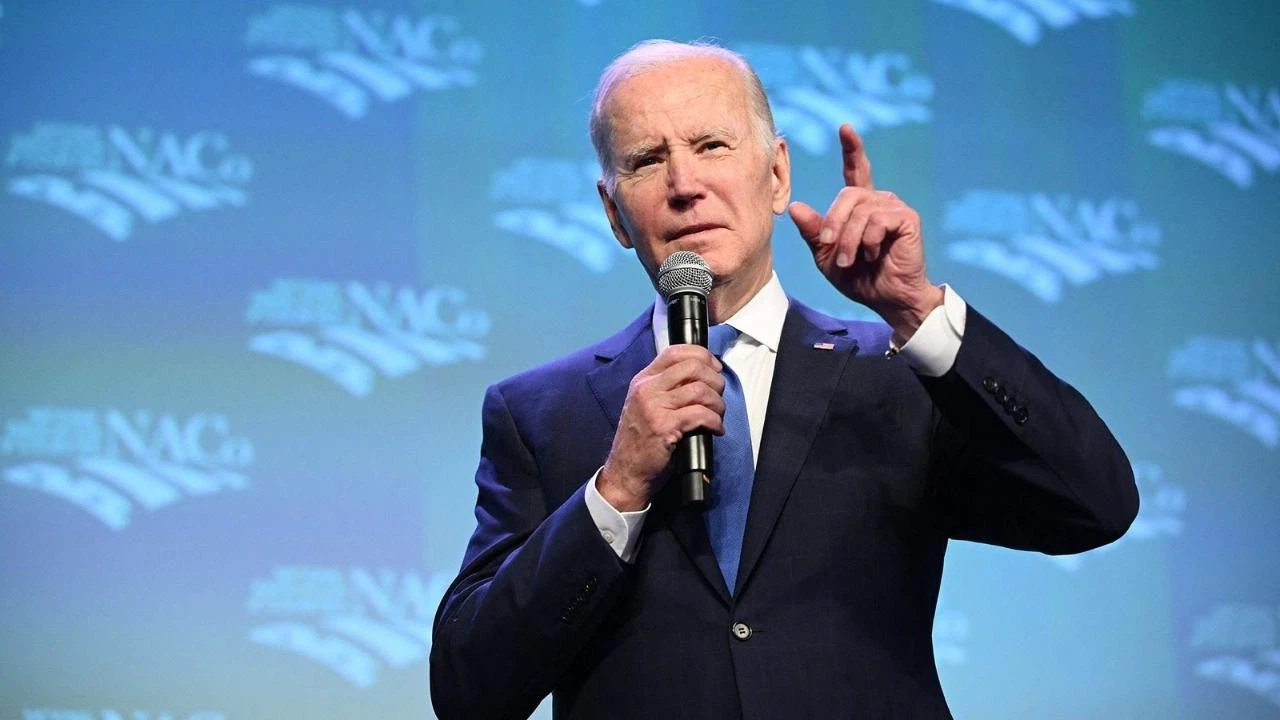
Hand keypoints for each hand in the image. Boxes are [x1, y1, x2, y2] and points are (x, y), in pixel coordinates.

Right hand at [598, 345, 725, 510]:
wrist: (625, 473)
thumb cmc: (640, 442)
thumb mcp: (647, 406)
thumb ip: (666, 389)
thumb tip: (702, 377)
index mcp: (643, 380)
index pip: (675, 351)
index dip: (702, 355)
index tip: (715, 369)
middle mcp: (646, 389)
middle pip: (693, 367)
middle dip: (715, 381)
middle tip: (718, 397)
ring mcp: (654, 407)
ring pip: (700, 391)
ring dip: (718, 404)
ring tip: (718, 416)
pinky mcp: (664, 427)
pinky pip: (701, 415)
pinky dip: (715, 422)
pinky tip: (715, 430)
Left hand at [788, 124, 942, 339]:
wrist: (886, 299)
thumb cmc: (858, 278)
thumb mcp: (826, 256)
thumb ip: (814, 232)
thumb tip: (795, 207)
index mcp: (861, 206)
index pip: (856, 171)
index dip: (852, 149)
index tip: (845, 128)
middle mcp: (879, 201)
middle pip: (847, 194)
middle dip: (833, 223)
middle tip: (830, 248)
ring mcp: (894, 207)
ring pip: (860, 210)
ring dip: (848, 239)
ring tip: (849, 260)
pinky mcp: (906, 219)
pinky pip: (877, 219)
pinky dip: (867, 240)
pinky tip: (872, 254)